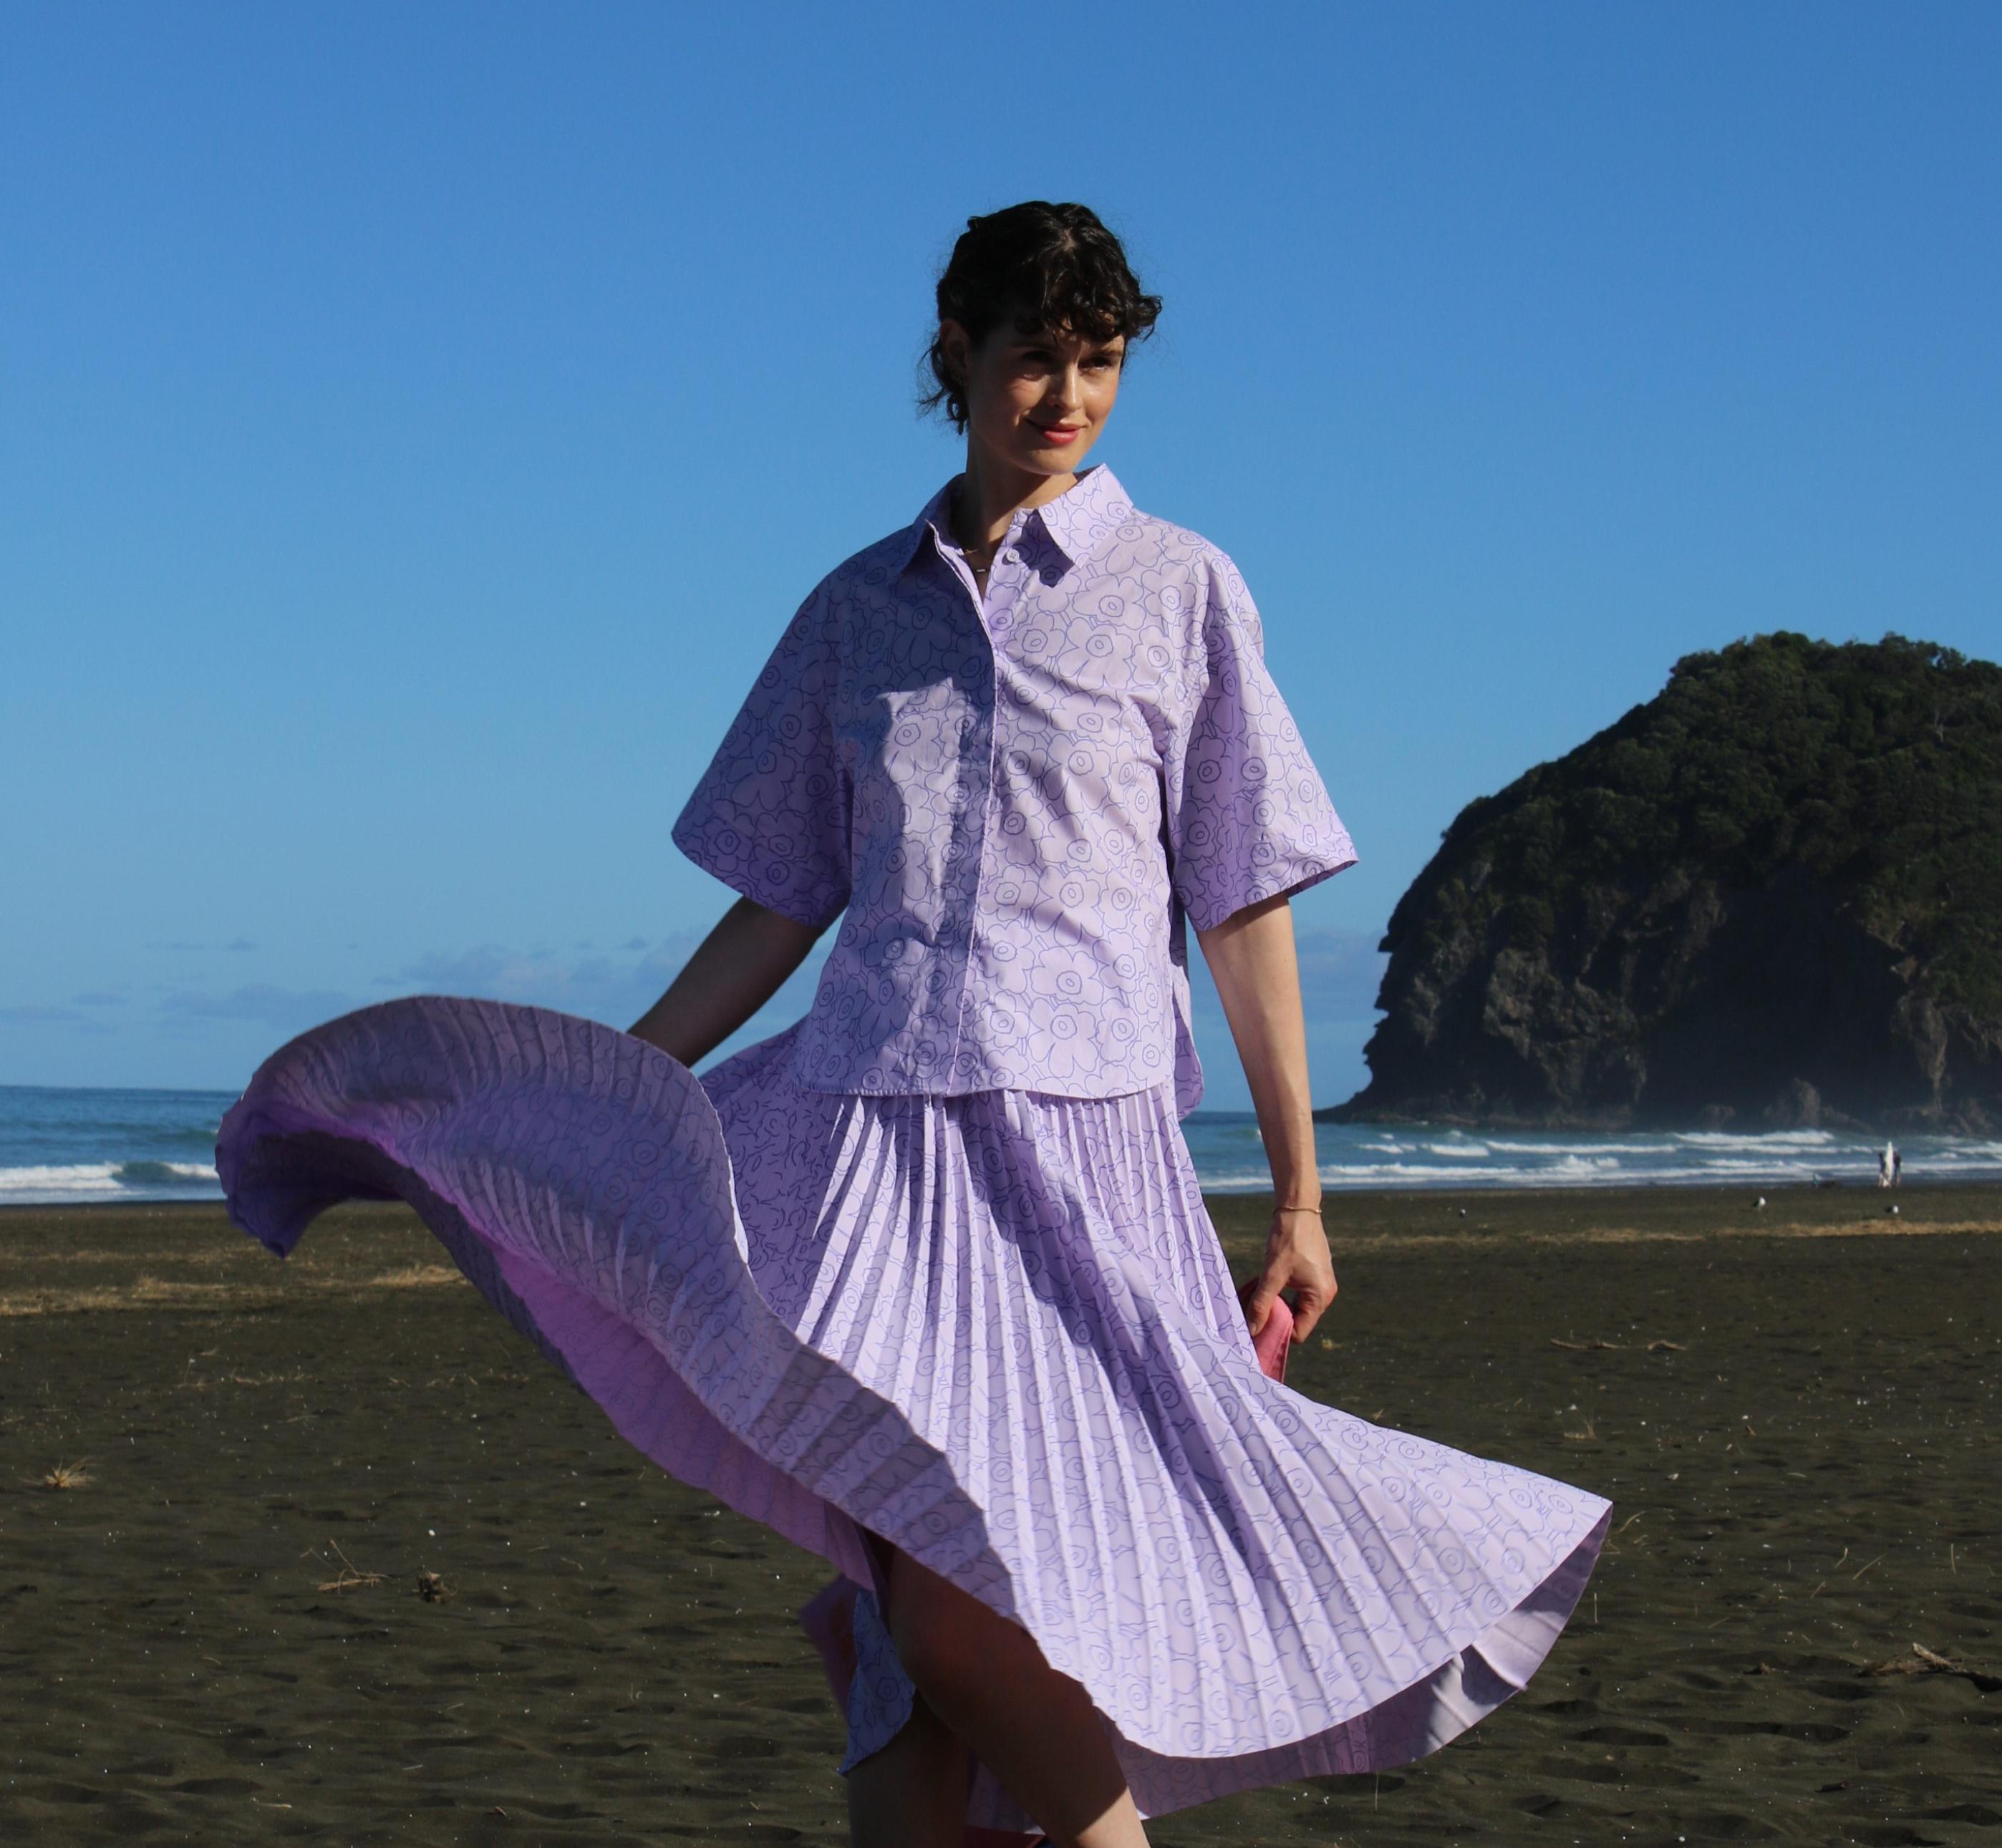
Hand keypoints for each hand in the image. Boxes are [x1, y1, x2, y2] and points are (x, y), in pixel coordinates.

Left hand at [1240, 1205, 1336, 1344]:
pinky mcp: (1315, 1274)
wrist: (1298, 1208)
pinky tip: (1267, 1285)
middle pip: (1298, 1321)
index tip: (1256, 1328)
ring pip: (1296, 1307)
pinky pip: (1298, 1294)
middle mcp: (1325, 1294)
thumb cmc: (1287, 1239)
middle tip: (1252, 1312)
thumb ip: (1262, 1303)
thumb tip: (1252, 1330)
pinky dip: (1282, 1293)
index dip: (1277, 1333)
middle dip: (1275, 1318)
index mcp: (1320, 1297)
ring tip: (1257, 1297)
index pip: (1299, 1333)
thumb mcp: (1271, 1273)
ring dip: (1277, 1305)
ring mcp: (1321, 1283)